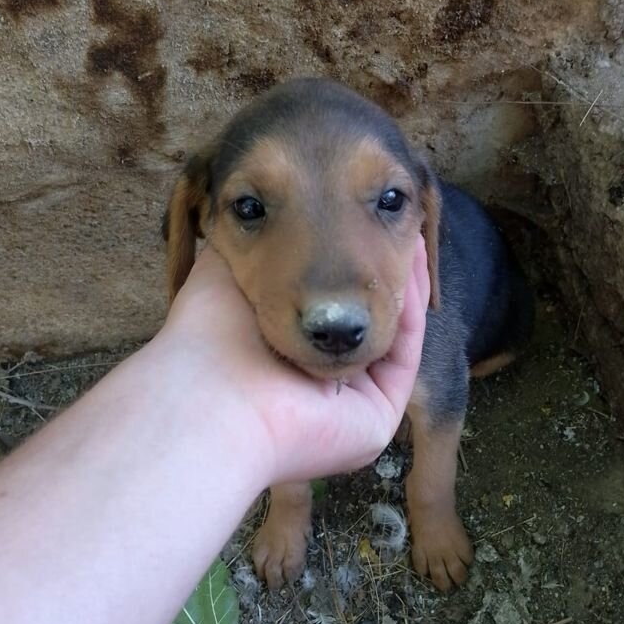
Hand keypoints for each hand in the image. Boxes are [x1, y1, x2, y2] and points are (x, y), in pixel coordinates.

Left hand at [157, 238, 429, 486]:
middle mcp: (315, 381)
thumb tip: (259, 205)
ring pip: (387, 337)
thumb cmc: (211, 332)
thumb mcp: (228, 268)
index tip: (359, 213)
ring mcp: (349, 403)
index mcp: (280, 353)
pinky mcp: (377, 419)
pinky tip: (411, 260)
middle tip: (398, 221)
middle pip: (359, 321)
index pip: (324, 306)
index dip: (345, 258)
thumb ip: (256, 241)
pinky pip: (403, 358)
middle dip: (380, 270)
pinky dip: (410, 310)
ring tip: (412, 229)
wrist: (217, 391)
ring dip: (400, 284)